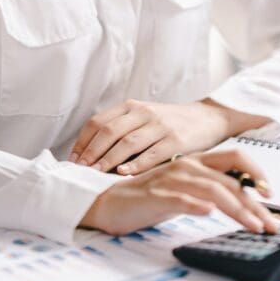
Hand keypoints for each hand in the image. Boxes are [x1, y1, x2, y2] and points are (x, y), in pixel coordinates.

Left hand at [70, 97, 266, 174]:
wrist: (207, 119)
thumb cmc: (168, 123)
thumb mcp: (143, 117)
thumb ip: (120, 129)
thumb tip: (88, 154)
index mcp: (131, 106)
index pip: (98, 122)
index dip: (83, 142)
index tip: (72, 161)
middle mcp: (143, 113)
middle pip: (109, 132)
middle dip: (91, 153)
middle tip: (79, 171)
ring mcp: (160, 126)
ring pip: (127, 143)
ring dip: (107, 160)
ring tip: (94, 174)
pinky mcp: (176, 140)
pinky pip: (152, 154)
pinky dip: (136, 164)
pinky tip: (123, 174)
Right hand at [80, 149, 278, 235]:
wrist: (108, 203)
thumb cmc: (148, 199)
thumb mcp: (185, 192)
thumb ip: (209, 191)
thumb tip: (243, 202)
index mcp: (196, 162)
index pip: (235, 159)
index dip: (256, 173)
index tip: (272, 195)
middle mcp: (186, 165)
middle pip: (229, 180)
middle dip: (254, 204)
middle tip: (271, 225)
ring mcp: (170, 179)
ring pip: (211, 190)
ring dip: (235, 209)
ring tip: (252, 226)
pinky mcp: (155, 195)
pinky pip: (179, 198)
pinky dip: (195, 205)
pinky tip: (208, 213)